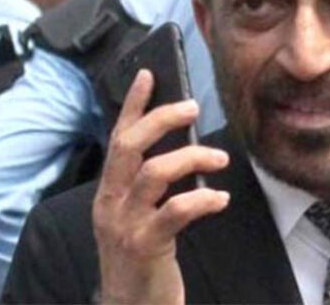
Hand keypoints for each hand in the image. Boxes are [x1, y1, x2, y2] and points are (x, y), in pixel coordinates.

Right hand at [93, 70, 229, 303]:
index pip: (118, 137)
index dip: (134, 104)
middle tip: (193, 107)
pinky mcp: (144, 246)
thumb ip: (150, 184)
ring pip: (153, 173)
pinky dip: (202, 199)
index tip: (150, 74)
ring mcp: (124, 224)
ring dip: (192, 157)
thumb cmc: (142, 255)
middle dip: (162, 119)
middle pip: (130, 146)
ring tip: (220, 157)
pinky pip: (175, 212)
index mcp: (109, 191)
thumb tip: (183, 147)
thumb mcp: (138, 214)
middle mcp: (110, 203)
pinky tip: (220, 198)